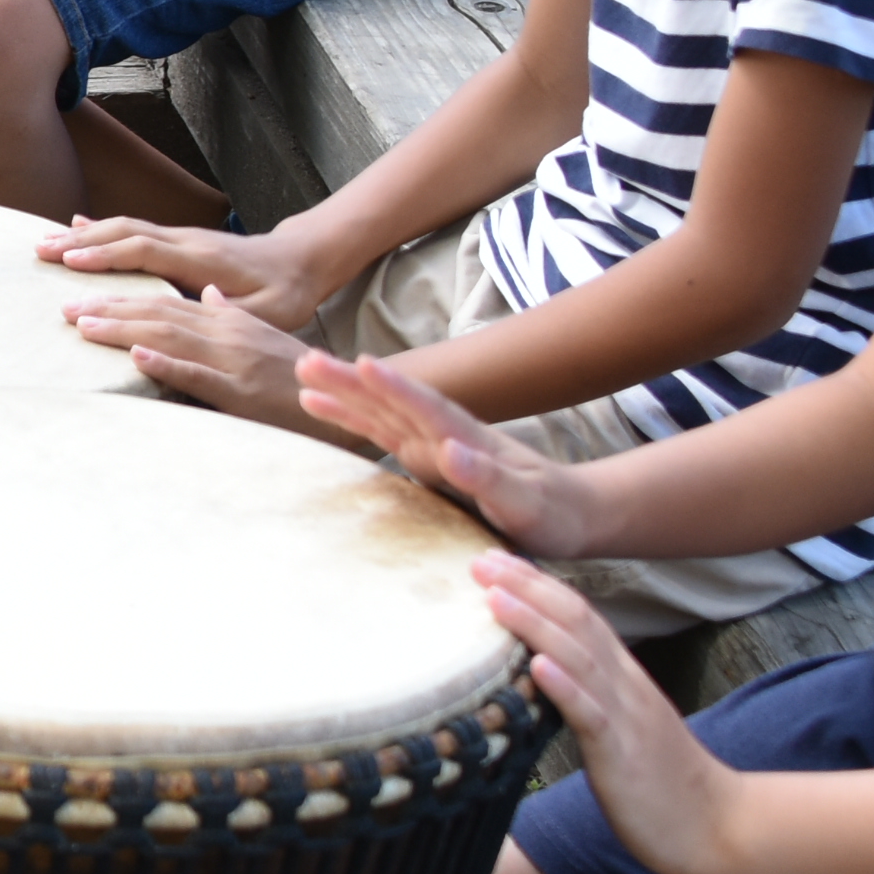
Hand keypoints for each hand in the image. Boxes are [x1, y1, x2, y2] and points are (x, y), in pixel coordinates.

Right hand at [43, 214, 332, 330]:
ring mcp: (180, 237)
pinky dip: (100, 229)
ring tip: (44, 244)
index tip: (72, 262)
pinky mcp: (178, 240)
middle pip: (126, 233)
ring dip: (84, 235)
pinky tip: (75, 229)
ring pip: (124, 227)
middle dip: (82, 242)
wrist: (301, 259)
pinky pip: (132, 230)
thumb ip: (235, 310)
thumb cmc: (287, 293)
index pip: (147, 251)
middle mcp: (187, 241)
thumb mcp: (272, 311)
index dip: (109, 255)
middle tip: (41, 253)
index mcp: (204, 260)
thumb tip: (198, 307)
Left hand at [67, 284, 319, 431]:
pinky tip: (136, 356)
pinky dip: (165, 364)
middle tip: (65, 307)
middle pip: (158, 312)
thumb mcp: (263, 335)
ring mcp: (232, 361)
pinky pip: (198, 375)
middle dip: (109, 308)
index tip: (84, 294)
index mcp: (226, 321)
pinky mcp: (241, 392)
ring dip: (123, 330)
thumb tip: (209, 295)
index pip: (166, 300)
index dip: (123, 295)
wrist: (344, 396)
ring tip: (84, 325)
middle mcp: (225, 334)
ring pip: (169, 337)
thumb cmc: (298, 373)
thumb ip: (231, 315)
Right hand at [294, 349, 604, 553]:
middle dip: (352, 382)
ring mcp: (431, 443)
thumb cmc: (552, 512)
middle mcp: (444, 434)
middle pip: (392, 401)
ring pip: (380, 411)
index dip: (396, 388)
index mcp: (467, 439)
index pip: (426, 407)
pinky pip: (379, 431)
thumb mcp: (526, 502)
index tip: (364, 364)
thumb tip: (450, 451)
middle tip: (306, 362)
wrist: (570, 511)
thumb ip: (489, 477)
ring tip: (303, 375)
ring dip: (345, 392)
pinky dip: (351, 417)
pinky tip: (321, 407)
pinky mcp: (423, 457)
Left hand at [475, 552, 733, 873]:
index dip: (537, 584)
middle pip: (576, 621)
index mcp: (622, 677)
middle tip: (480, 560)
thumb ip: (586, 696)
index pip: (578, 615)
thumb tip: (539, 677)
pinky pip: (593, 715)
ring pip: (580, 658)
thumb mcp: (618, 727)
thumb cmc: (657, 781)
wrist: (714, 826)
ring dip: (535, 624)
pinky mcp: (624, 755)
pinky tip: (538, 667)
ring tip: (495, 597)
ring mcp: (627, 717)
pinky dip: (565, 687)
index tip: (495, 559)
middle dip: (527, 587)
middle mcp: (625, 686)